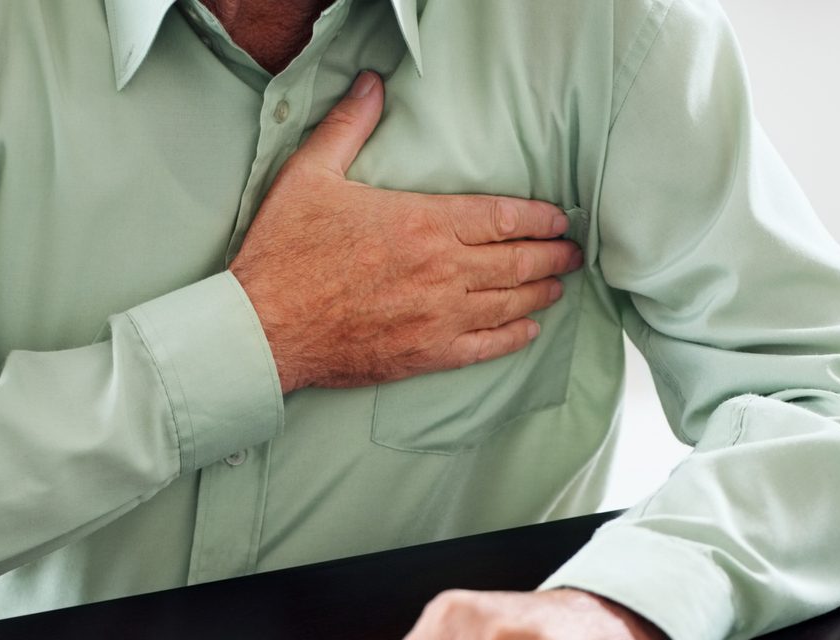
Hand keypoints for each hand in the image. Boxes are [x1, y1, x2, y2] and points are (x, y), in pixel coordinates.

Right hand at [230, 71, 583, 394]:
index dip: (537, 217)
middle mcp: (443, 271)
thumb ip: (349, 127)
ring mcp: (439, 316)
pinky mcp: (427, 354)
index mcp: (423, 222)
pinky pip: (485, 347)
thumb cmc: (286, 252)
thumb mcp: (312, 175)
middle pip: (517, 261)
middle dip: (552, 255)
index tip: (558, 219)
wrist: (266, 328)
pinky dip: (513, 337)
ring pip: (509, 303)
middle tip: (572, 253)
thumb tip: (372, 85)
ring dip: (540, 292)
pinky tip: (529, 330)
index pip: (501, 216)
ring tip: (558, 284)